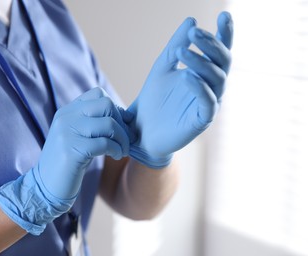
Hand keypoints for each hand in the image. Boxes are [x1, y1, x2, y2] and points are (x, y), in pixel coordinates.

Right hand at [0, 87, 133, 234]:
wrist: (45, 186)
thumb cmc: (68, 163)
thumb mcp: (79, 137)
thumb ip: (96, 123)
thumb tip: (128, 116)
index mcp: (67, 111)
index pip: (98, 94)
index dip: (115, 109)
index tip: (119, 126)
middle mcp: (66, 117)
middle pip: (106, 105)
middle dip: (121, 123)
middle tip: (124, 140)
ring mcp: (67, 132)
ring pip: (109, 124)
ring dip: (122, 139)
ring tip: (121, 151)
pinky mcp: (71, 150)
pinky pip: (105, 143)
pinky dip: (116, 150)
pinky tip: (115, 156)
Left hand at [128, 12, 233, 167]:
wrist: (141, 131)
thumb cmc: (153, 100)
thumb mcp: (162, 68)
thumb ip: (176, 46)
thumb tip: (191, 20)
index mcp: (203, 73)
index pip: (219, 51)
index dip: (224, 34)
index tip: (223, 15)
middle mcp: (210, 87)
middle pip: (222, 62)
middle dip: (211, 45)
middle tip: (194, 33)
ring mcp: (208, 104)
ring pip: (216, 79)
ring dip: (201, 63)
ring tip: (183, 52)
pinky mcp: (201, 120)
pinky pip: (208, 103)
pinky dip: (199, 88)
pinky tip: (186, 76)